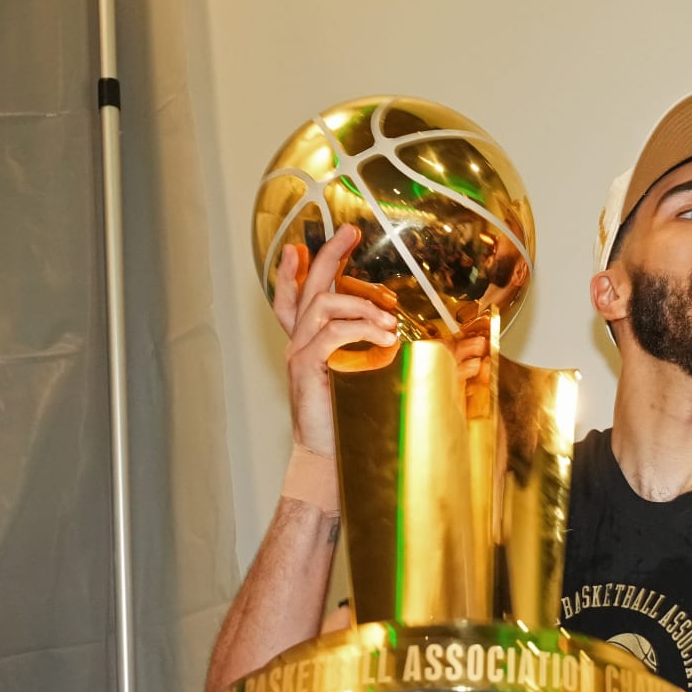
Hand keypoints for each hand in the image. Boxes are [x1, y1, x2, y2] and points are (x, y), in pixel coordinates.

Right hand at [272, 226, 401, 459]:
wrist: (330, 460)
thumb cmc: (348, 425)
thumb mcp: (359, 382)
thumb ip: (368, 356)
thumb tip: (399, 335)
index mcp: (306, 345)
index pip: (293, 298)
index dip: (295, 271)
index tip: (304, 245)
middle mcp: (298, 343)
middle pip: (308, 288)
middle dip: (328, 256)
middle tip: (349, 232)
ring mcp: (299, 353)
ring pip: (323, 306)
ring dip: (360, 304)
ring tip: (389, 319)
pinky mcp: (307, 367)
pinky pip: (331, 333)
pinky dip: (360, 328)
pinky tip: (384, 337)